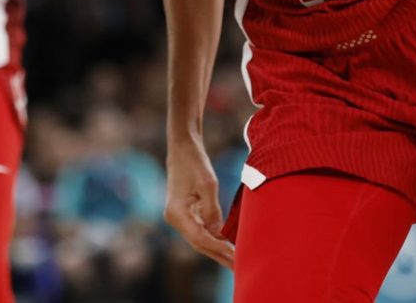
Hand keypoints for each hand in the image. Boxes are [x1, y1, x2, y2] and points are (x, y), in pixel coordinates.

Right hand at [164, 139, 234, 268]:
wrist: (182, 148)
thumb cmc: (194, 162)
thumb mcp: (207, 185)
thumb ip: (212, 211)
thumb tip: (218, 235)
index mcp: (176, 213)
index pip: (200, 238)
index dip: (219, 249)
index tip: (236, 257)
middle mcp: (175, 219)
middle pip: (199, 243)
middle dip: (219, 256)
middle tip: (240, 268)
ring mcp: (179, 217)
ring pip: (200, 239)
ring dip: (218, 249)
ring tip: (237, 261)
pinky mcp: (185, 213)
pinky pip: (200, 231)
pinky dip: (214, 238)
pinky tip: (227, 245)